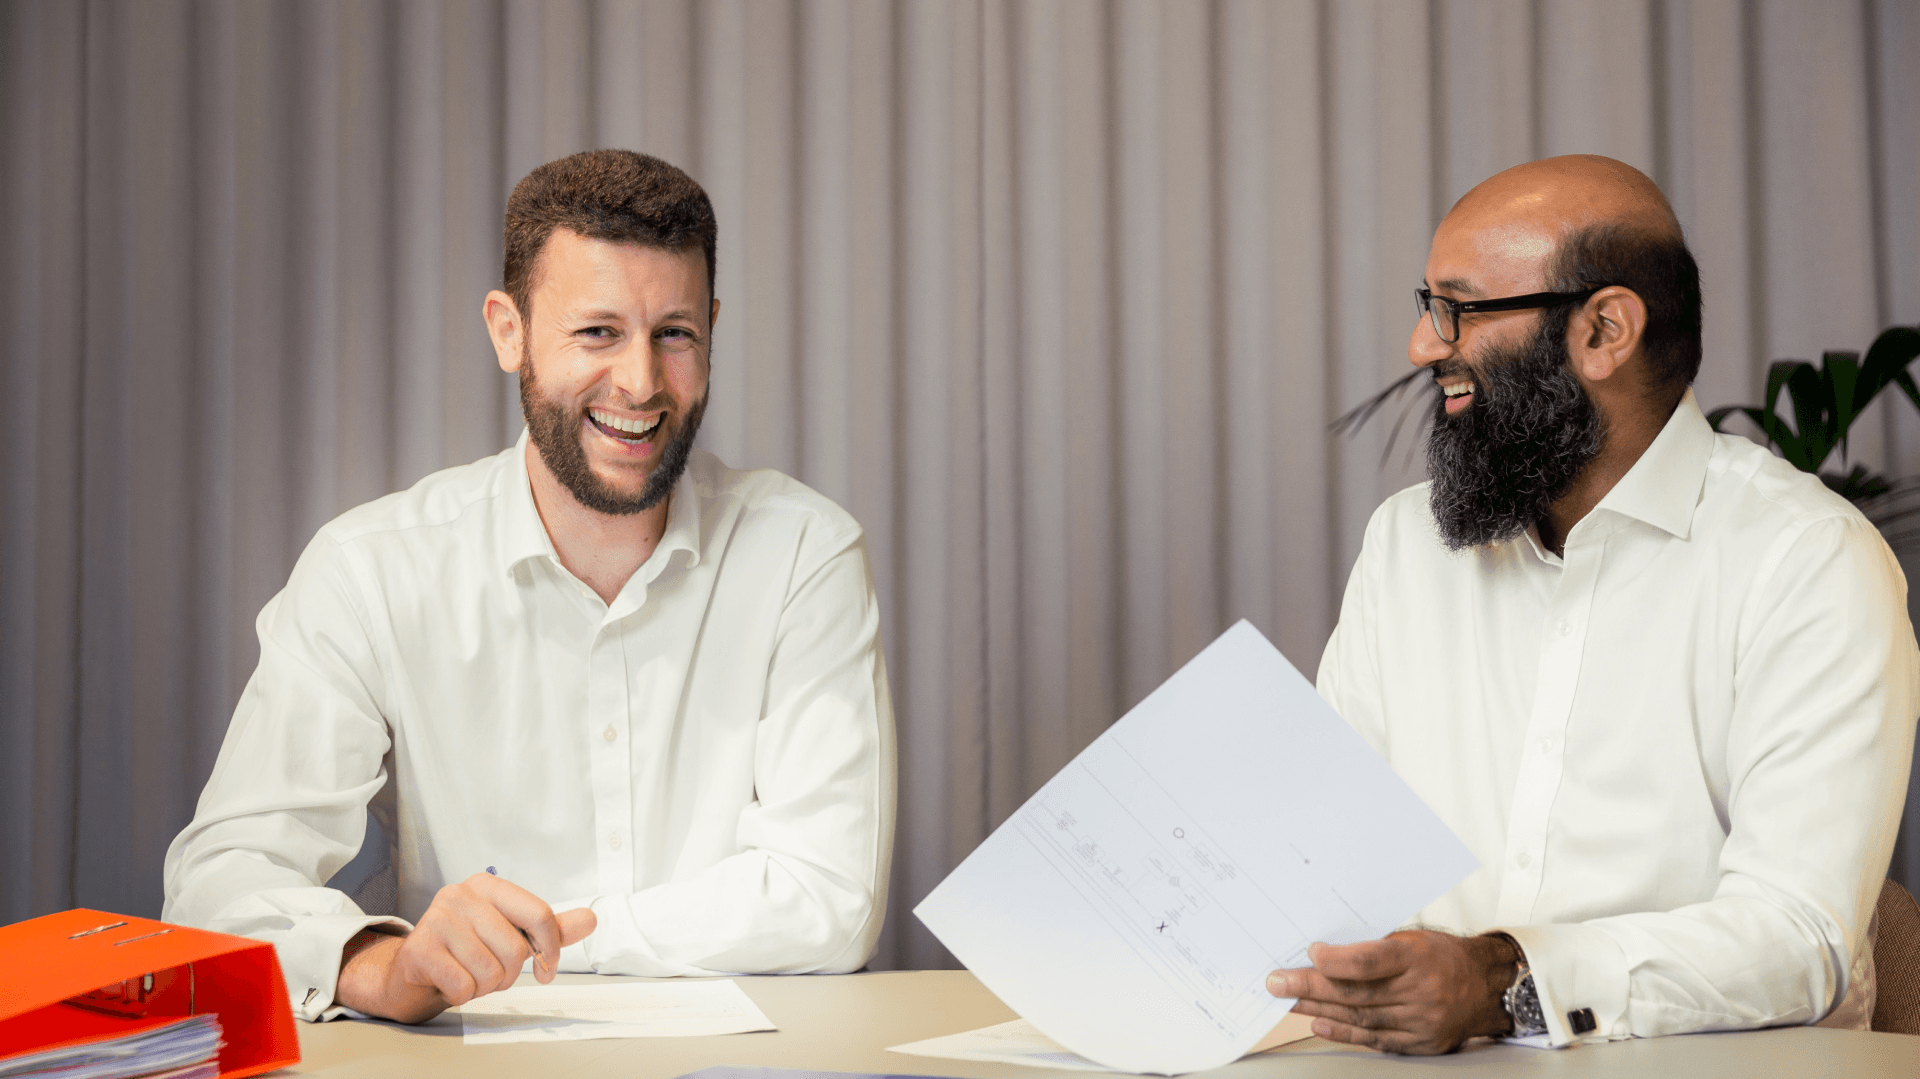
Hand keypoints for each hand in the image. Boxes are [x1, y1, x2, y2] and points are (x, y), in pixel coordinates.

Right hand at [335, 872, 596, 1022]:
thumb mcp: (513, 935)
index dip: (551, 949)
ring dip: (484, 986)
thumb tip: (590, 919)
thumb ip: (551, 929)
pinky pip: (463, 986)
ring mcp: (437, 919)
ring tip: (468, 974)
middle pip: (516, 949)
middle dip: (509, 973)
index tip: (546, 968)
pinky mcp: (419, 949)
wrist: (413, 972)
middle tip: (489, 971)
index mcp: (488, 885)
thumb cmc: (466, 951)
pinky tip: (449, 983)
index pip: (540, 914)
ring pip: (491, 971)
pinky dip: (461, 995)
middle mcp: (460, 894)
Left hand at [1265, 930, 1517, 1054]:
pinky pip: (1374, 1039)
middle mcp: (1421, 992)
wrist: (1485, 986)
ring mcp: (1421, 1022)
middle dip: (1310, 987)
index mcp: (1418, 958)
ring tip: (1288, 1001)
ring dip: (1318, 1009)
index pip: (1369, 961)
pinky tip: (1319, 1023)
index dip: (1335, 960)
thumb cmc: (1442, 955)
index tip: (1309, 953)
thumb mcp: (1413, 938)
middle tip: (1277, 982)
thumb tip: (1324, 951)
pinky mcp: (1420, 1043)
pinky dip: (1344, 1032)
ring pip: (1360, 1017)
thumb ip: (1374, 946)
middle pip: (1356, 993)